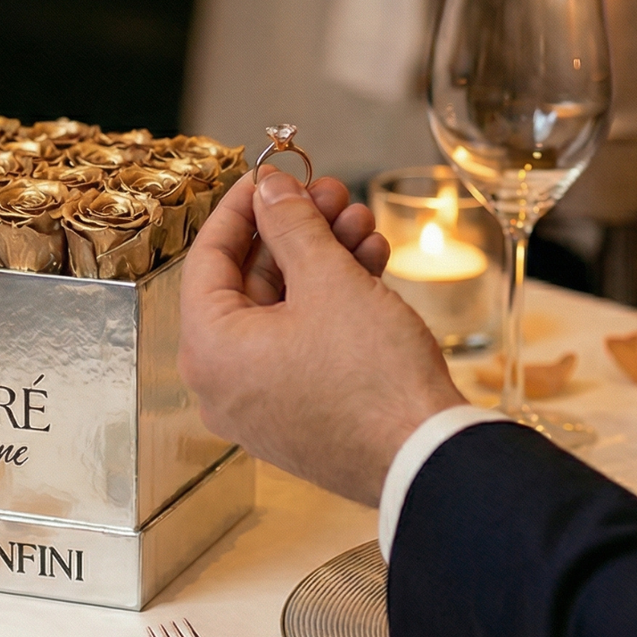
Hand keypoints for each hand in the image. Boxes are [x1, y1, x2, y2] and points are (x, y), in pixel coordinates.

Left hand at [179, 169, 465, 505]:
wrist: (428, 461)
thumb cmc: (372, 379)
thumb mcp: (330, 281)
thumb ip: (292, 226)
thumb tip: (270, 189)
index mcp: (208, 350)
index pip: (208, 258)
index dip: (242, 207)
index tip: (269, 175)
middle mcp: (222, 381)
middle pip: (249, 282)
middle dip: (296, 231)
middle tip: (331, 195)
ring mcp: (259, 401)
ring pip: (282, 310)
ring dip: (321, 260)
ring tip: (362, 223)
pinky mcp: (297, 412)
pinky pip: (300, 342)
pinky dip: (329, 303)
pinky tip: (370, 263)